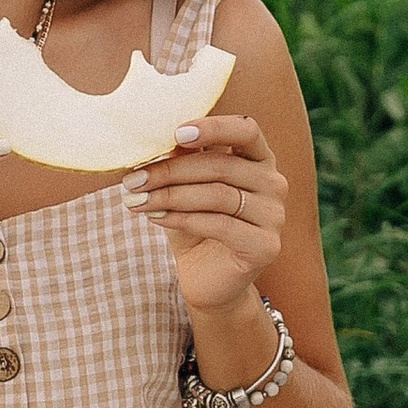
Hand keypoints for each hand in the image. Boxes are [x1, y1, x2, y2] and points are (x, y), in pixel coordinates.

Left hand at [124, 113, 287, 317]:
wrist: (207, 279)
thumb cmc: (195, 226)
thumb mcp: (185, 187)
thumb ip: (182, 159)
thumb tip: (157, 136)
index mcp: (258, 159)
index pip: (246, 129)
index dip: (213, 128)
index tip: (175, 134)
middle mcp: (274, 183)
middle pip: (221, 166)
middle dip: (170, 171)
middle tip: (133, 180)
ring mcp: (274, 215)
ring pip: (217, 194)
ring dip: (170, 196)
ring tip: (136, 200)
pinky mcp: (266, 246)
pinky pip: (220, 224)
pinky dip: (182, 219)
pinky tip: (156, 217)